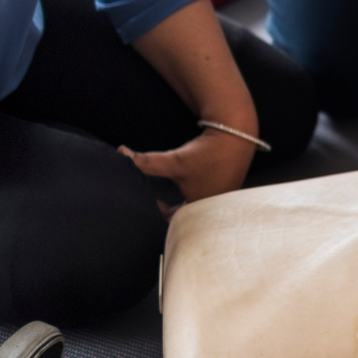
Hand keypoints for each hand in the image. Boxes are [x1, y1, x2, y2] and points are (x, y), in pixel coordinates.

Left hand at [121, 127, 255, 210]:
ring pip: (196, 208)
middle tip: (157, 202)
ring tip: (172, 193)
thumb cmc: (207, 152)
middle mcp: (214, 209)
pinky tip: (190, 182)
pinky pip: (206, 199)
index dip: (159, 215)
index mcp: (201, 209)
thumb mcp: (174, 161)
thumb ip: (147, 162)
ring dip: (182, 203)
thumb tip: (122, 152)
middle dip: (170, 211)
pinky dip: (195, 195)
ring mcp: (221, 199)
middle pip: (185, 218)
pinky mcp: (225, 188)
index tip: (151, 202)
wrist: (235, 134)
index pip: (174, 224)